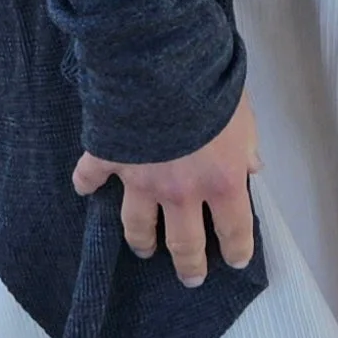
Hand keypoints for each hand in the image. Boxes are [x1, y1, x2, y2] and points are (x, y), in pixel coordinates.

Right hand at [74, 86, 261, 285]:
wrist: (163, 62)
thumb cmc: (213, 82)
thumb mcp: (243, 111)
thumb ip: (247, 142)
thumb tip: (253, 165)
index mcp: (221, 179)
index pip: (234, 229)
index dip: (237, 249)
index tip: (235, 260)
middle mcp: (181, 191)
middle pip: (185, 244)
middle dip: (189, 264)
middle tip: (190, 276)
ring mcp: (141, 180)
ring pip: (138, 226)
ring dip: (142, 241)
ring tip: (144, 249)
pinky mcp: (109, 159)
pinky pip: (90, 177)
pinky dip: (85, 183)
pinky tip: (84, 189)